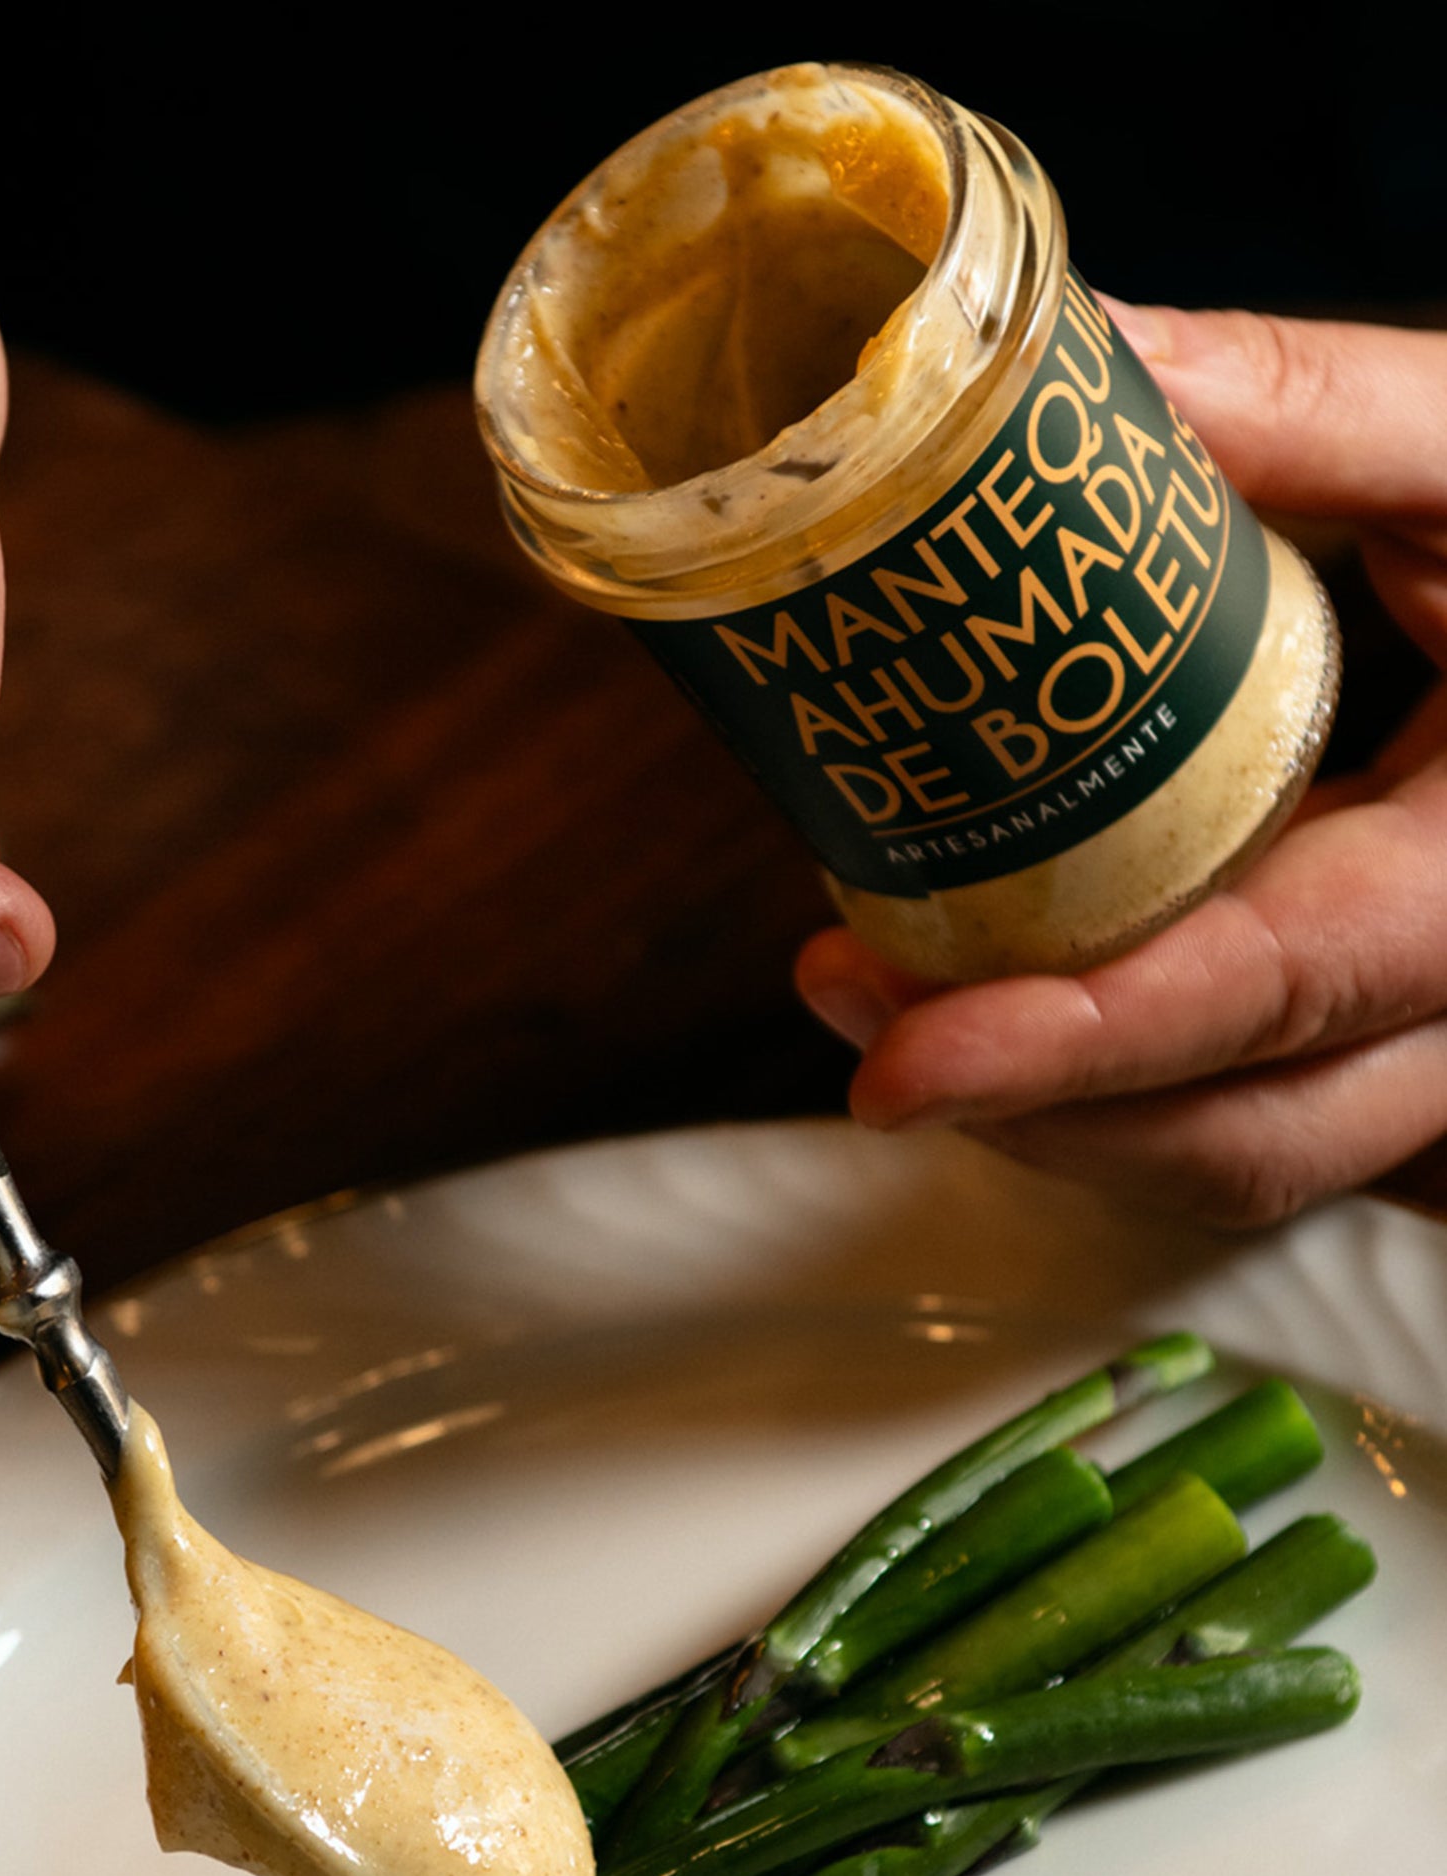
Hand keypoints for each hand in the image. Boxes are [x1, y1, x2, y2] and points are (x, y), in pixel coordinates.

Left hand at [796, 305, 1446, 1227]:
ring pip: (1229, 1157)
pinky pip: (1240, 1111)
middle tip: (845, 996)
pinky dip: (1107, 1082)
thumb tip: (1099, 361)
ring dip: (1044, 1111)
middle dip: (1020, 1105)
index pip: (1271, 991)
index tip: (899, 1059)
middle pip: (1234, 1140)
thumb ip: (1320, 414)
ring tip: (885, 995)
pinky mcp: (1386, 1037)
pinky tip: (995, 993)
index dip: (1074, 1042)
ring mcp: (1434, 1038)